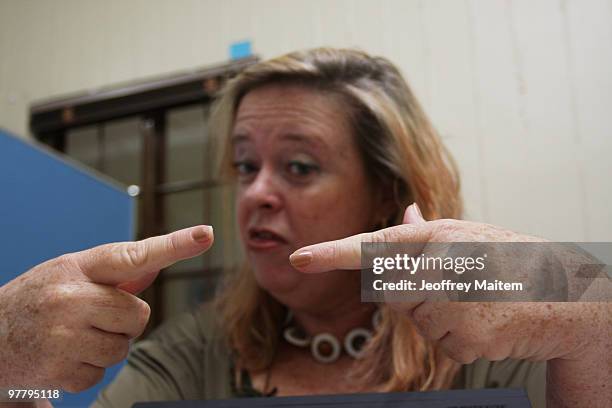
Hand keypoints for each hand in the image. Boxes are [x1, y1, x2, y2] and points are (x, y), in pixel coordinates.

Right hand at [0, 225, 213, 391]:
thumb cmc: (39, 300)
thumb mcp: (71, 274)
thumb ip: (115, 273)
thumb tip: (156, 264)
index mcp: (78, 267)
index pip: (133, 254)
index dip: (174, 244)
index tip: (205, 234)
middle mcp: (71, 298)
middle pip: (138, 315)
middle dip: (124, 322)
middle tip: (92, 320)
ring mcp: (64, 335)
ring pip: (123, 348)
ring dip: (106, 348)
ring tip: (73, 339)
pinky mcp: (59, 370)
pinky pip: (101, 373)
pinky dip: (87, 370)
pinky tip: (62, 357)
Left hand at [289, 205, 607, 362]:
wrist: (565, 298)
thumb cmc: (512, 259)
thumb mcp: (472, 235)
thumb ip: (430, 232)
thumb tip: (405, 213)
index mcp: (441, 236)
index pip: (376, 245)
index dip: (333, 252)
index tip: (300, 258)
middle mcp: (443, 267)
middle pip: (391, 291)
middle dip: (413, 291)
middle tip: (459, 284)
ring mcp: (453, 305)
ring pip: (414, 318)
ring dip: (437, 315)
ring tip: (475, 300)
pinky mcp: (463, 340)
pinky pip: (438, 342)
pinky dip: (455, 336)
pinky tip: (483, 321)